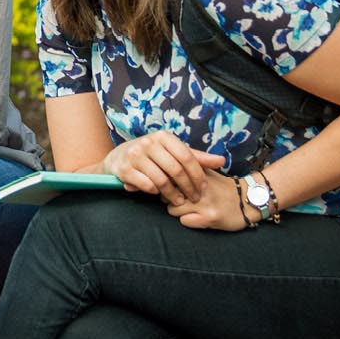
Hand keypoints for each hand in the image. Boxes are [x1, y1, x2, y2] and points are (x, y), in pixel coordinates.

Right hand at [102, 132, 225, 205]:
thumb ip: (196, 157)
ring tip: (178, 201)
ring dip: (172, 194)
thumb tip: (222, 160)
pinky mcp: (124, 168)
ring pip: (161, 180)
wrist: (118, 157)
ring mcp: (135, 155)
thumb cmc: (151, 155)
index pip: (187, 157)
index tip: (202, 189)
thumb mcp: (172, 152)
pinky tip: (157, 194)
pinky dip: (154, 191)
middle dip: (187, 188)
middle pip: (176, 170)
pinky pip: (146, 184)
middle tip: (193, 199)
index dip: (197, 175)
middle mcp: (148, 143)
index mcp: (163, 137)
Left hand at [168, 173, 251, 231]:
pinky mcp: (209, 218)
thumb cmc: (223, 187)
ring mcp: (205, 203)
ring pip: (172, 209)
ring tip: (189, 210)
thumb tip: (164, 170)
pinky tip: (197, 218)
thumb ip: (187, 170)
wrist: (248, 200)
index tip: (172, 188)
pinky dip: (188, 221)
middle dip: (170, 199)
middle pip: (167, 194)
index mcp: (197, 173)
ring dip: (177, 211)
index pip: (169, 177)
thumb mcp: (206, 173)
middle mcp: (200, 186)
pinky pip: (184, 221)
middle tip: (181, 201)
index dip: (167, 184)